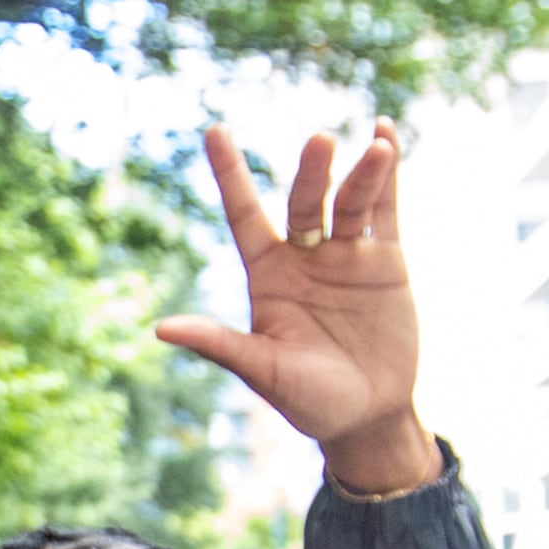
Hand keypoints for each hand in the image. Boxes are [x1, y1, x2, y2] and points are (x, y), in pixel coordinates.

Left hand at [156, 122, 441, 496]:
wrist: (368, 418)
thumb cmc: (308, 400)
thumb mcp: (263, 371)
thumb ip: (221, 345)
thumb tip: (161, 330)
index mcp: (266, 275)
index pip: (243, 213)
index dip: (229, 173)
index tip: (214, 131)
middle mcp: (303, 256)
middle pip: (303, 203)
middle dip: (312, 173)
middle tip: (319, 143)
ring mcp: (346, 255)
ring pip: (349, 202)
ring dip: (361, 174)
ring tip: (371, 147)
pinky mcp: (386, 262)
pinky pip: (386, 210)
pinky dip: (388, 174)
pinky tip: (384, 136)